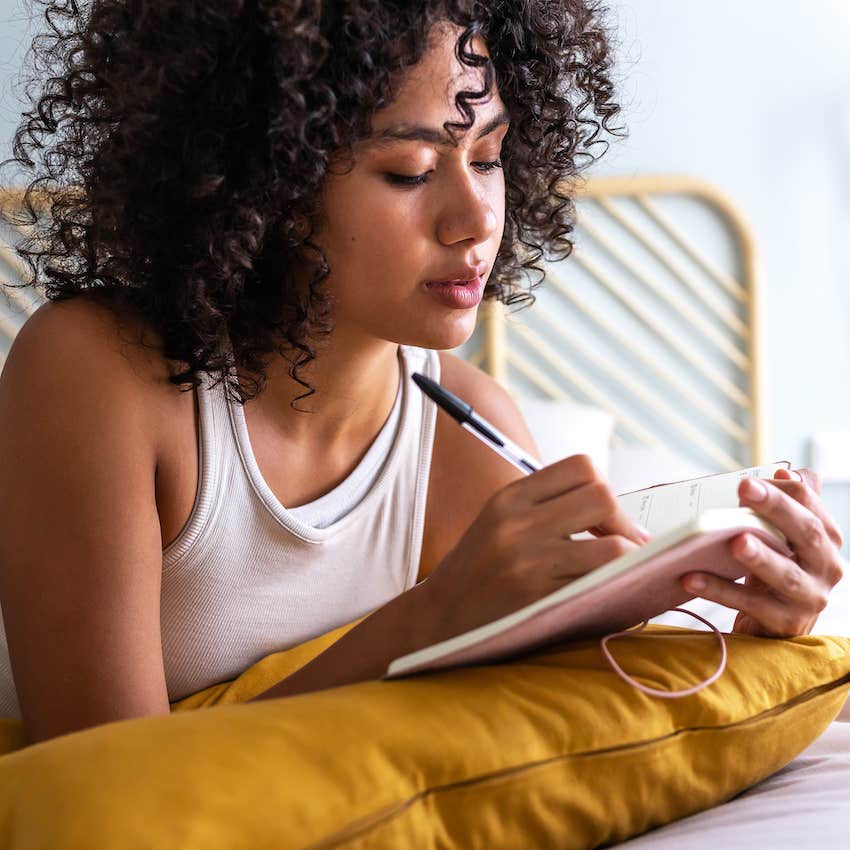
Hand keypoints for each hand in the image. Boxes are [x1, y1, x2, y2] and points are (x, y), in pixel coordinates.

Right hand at [419, 454, 649, 642]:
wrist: (439, 617)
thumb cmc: (477, 569)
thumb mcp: (499, 521)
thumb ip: (545, 506)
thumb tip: (614, 510)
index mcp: (510, 497)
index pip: (581, 467)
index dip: (603, 487)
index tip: (605, 517)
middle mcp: (518, 523)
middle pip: (602, 497)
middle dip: (623, 522)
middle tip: (626, 545)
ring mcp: (529, 563)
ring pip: (613, 547)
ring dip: (630, 559)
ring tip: (625, 571)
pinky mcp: (539, 600)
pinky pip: (600, 586)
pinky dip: (619, 587)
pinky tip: (613, 593)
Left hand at [681, 467, 844, 636]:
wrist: (772, 622)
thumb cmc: (775, 569)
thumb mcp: (783, 536)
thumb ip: (790, 504)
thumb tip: (786, 471)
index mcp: (826, 539)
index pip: (811, 507)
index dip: (783, 491)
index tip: (749, 480)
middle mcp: (827, 567)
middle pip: (807, 533)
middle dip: (776, 508)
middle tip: (744, 488)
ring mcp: (809, 598)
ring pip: (785, 574)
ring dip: (759, 556)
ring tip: (734, 541)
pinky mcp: (785, 623)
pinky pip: (751, 604)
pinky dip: (720, 590)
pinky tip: (692, 578)